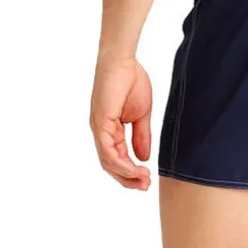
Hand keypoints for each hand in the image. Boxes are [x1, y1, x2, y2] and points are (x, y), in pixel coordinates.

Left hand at [90, 56, 152, 190]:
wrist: (123, 61)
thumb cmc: (131, 81)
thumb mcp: (141, 114)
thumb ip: (141, 136)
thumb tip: (144, 158)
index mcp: (110, 129)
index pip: (118, 158)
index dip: (131, 171)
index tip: (147, 179)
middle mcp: (101, 132)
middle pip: (111, 165)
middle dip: (128, 178)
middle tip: (145, 187)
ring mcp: (99, 128)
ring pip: (108, 161)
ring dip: (126, 174)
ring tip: (143, 181)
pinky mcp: (100, 123)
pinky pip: (107, 150)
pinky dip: (120, 162)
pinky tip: (133, 169)